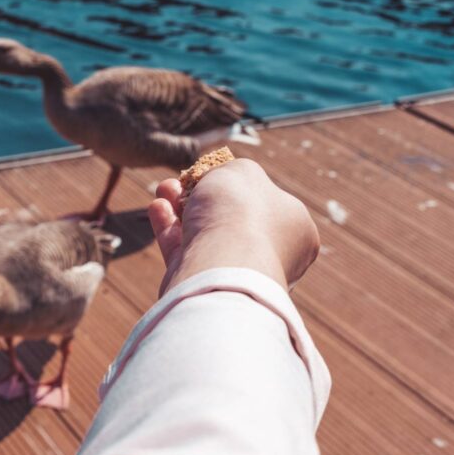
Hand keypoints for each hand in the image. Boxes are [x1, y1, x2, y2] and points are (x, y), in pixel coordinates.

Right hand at [147, 159, 319, 295]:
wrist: (221, 266)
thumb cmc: (240, 214)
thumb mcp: (243, 171)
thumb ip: (234, 171)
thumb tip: (220, 182)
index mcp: (295, 227)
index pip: (267, 201)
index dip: (237, 184)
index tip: (214, 171)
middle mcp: (272, 253)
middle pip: (231, 217)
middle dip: (202, 196)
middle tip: (182, 180)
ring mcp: (237, 272)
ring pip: (205, 234)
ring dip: (181, 208)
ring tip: (165, 188)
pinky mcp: (206, 283)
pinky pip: (186, 252)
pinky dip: (170, 228)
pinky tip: (157, 207)